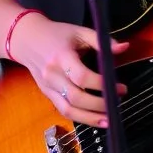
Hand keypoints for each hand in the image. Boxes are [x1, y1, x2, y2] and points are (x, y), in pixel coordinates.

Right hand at [9, 12, 128, 125]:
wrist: (27, 39)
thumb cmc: (57, 34)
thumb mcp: (80, 31)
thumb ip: (102, 41)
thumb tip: (124, 47)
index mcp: (61, 56)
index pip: (82, 77)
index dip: (102, 85)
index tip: (120, 87)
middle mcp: (52, 75)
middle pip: (75, 98)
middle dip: (99, 105)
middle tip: (117, 103)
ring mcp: (47, 87)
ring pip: (67, 110)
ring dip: (89, 119)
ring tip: (108, 121)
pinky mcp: (47, 94)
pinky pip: (63, 110)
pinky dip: (79, 117)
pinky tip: (93, 119)